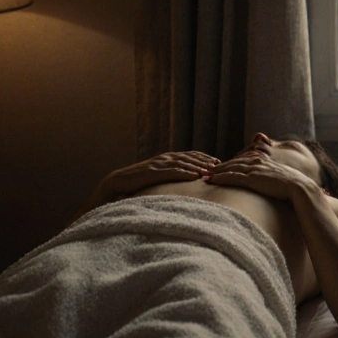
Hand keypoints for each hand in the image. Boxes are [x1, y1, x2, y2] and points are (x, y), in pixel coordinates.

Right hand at [99, 151, 218, 198]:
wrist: (118, 182)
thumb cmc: (140, 182)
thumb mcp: (159, 175)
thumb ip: (172, 174)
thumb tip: (190, 178)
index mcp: (167, 158)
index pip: (190, 155)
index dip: (204, 157)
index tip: (218, 162)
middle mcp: (165, 158)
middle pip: (189, 157)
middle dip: (205, 161)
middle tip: (219, 165)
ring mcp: (158, 164)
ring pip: (183, 163)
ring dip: (198, 166)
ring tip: (211, 171)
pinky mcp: (153, 171)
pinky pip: (172, 171)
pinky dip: (185, 173)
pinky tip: (195, 176)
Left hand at [205, 150, 322, 201]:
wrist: (299, 188)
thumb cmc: (291, 188)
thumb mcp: (279, 179)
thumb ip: (270, 178)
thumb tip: (268, 185)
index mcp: (263, 161)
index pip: (242, 161)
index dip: (229, 164)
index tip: (219, 167)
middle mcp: (257, 162)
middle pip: (233, 163)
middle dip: (219, 166)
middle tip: (205, 169)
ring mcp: (254, 169)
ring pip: (230, 168)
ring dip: (216, 171)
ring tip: (204, 175)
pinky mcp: (252, 178)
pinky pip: (232, 177)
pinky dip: (219, 178)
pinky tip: (211, 180)